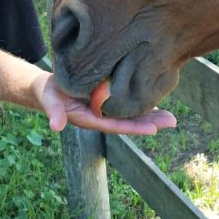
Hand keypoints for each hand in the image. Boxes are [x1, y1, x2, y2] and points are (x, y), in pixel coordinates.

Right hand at [38, 74, 175, 134]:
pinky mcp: (105, 99)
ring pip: (130, 114)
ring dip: (150, 115)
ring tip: (170, 117)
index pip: (115, 125)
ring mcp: (104, 109)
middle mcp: (101, 116)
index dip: (133, 127)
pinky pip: (126, 103)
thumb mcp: (49, 101)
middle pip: (128, 121)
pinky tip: (156, 102)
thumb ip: (53, 112)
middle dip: (149, 122)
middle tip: (172, 121)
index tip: (153, 130)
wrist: (46, 88)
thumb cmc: (48, 93)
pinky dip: (140, 103)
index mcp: (90, 119)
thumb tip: (56, 126)